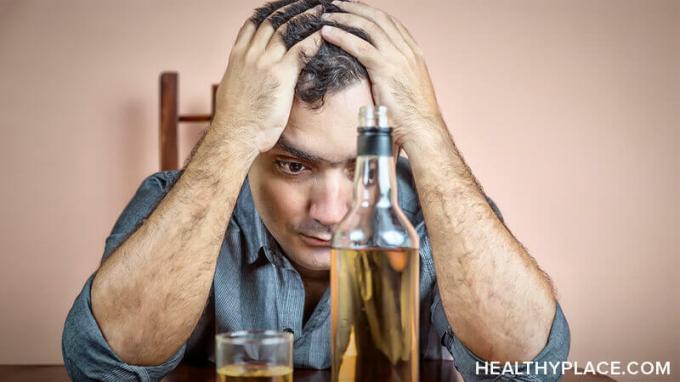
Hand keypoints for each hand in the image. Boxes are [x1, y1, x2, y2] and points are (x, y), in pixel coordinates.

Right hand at [213, 4, 323, 152]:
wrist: (235, 134)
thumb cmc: (235, 121)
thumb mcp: (232, 92)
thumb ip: (241, 78)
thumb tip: (245, 80)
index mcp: (237, 57)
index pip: (253, 25)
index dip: (269, 13)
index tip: (281, 8)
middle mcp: (250, 54)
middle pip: (272, 21)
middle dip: (290, 9)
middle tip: (306, 3)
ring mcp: (264, 62)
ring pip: (288, 29)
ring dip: (306, 17)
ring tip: (320, 10)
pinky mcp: (281, 74)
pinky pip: (301, 49)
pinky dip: (314, 38)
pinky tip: (325, 32)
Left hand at [320, 1, 444, 147]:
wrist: (422, 129)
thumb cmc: (412, 117)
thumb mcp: (405, 89)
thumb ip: (393, 76)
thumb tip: (377, 75)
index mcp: (414, 53)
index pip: (390, 23)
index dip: (370, 13)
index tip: (354, 9)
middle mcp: (408, 50)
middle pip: (378, 18)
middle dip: (355, 8)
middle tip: (336, 4)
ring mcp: (398, 58)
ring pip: (368, 27)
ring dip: (344, 18)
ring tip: (326, 15)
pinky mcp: (386, 69)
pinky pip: (359, 46)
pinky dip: (341, 36)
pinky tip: (326, 32)